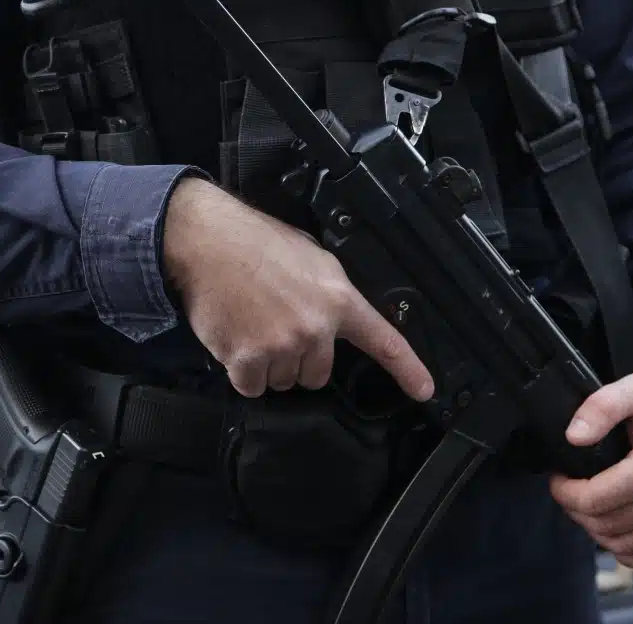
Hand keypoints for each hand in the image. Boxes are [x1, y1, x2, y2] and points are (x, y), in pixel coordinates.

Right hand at [163, 177, 434, 401]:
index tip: (425, 391)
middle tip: (275, 325)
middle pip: (318, 374)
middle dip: (299, 357)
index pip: (383, 340)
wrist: (207, 242)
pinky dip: (243, 372)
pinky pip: (253, 387)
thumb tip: (336, 317)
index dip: (407, 370)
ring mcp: (282, 345)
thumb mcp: (312, 258)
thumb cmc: (256, 243)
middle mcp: (316, 327)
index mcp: (338, 298)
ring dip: (269, 364)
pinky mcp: (248, 360)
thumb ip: (331, 293)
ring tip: (252, 325)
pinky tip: (236, 340)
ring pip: (284, 381)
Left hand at [548, 373, 632, 573]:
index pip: (595, 500)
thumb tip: (573, 438)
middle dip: (578, 511)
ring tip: (594, 507)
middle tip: (573, 491)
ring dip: (600, 531)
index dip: (566, 493)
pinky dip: (631, 552)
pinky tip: (621, 529)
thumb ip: (601, 407)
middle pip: (607, 526)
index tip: (559, 479)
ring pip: (627, 547)